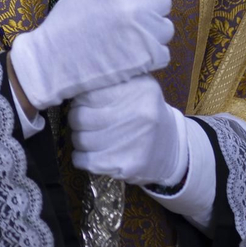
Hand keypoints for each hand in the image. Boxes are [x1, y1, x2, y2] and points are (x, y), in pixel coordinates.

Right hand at [8, 0, 173, 111]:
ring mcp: (145, 32)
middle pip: (164, 1)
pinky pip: (163, 52)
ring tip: (130, 38)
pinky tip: (131, 54)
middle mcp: (137, 5)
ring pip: (166, 27)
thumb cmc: (64, 23)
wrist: (53, 61)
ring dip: (152, 32)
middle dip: (150, 8)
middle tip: (131, 19)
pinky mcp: (149, 57)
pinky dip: (151, 55)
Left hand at [66, 73, 188, 188]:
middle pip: (80, 117)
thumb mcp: (136, 87)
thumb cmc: (144, 112)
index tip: (84, 103)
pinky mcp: (126, 166)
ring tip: (91, 135)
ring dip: (79, 138)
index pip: (88, 93)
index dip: (80, 99)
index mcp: (140, 90)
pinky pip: (84, 160)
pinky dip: (81, 156)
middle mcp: (139, 115)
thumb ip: (109, 80)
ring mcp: (133, 143)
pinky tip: (92, 152)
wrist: (172, 147)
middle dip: (77, 119)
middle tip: (85, 120)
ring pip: (80, 139)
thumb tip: (74, 82)